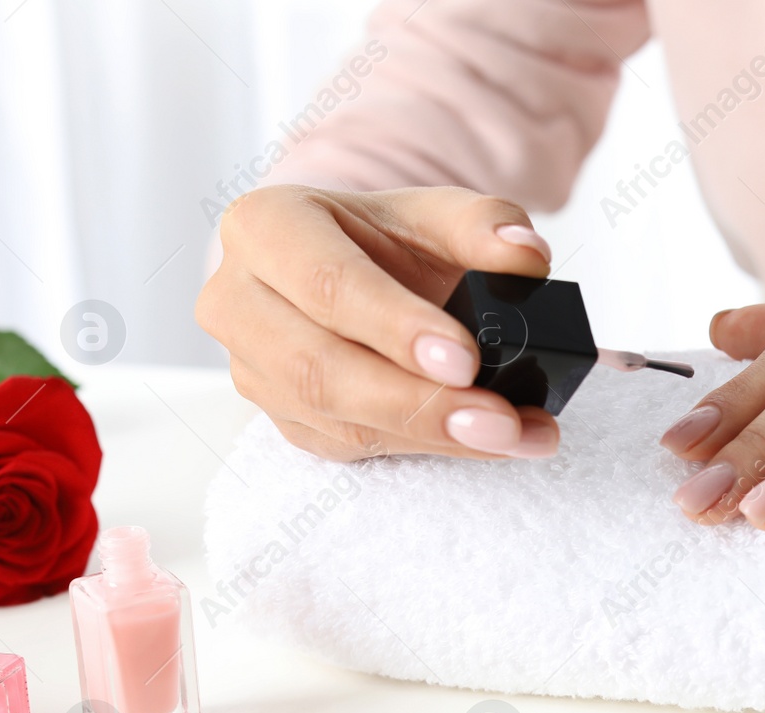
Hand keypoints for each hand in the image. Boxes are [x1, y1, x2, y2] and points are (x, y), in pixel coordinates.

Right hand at [197, 184, 559, 460]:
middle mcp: (238, 300)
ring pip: (334, 418)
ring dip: (432, 435)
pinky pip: (349, 445)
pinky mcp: (283, 418)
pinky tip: (487, 441)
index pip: (326, 282)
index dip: (394, 326)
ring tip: (514, 432)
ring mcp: (253, 368)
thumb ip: (485, 223)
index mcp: (265, 226)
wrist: (362, 273)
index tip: (465, 358)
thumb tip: (526, 255)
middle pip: (319, 368)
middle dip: (418, 402)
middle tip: (500, 417)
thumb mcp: (436, 213)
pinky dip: (426, 448)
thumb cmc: (389, 239)